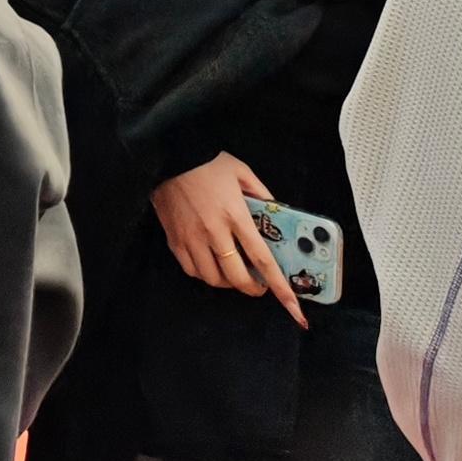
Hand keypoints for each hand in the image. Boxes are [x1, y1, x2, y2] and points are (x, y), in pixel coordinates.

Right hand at [151, 153, 303, 326]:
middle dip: (253, 288)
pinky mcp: (173, 238)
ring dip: (228, 281)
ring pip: (212, 278)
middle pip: (236, 277)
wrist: (169, 154)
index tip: (293, 306)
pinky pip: (191, 269)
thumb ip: (262, 195)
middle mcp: (213, 231)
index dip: (280, 287)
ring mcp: (190, 237)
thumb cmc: (206, 162)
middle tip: (260, 286)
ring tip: (234, 272)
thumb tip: (276, 215)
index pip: (262, 260)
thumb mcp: (242, 172)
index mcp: (235, 215)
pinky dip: (204, 273)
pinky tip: (210, 263)